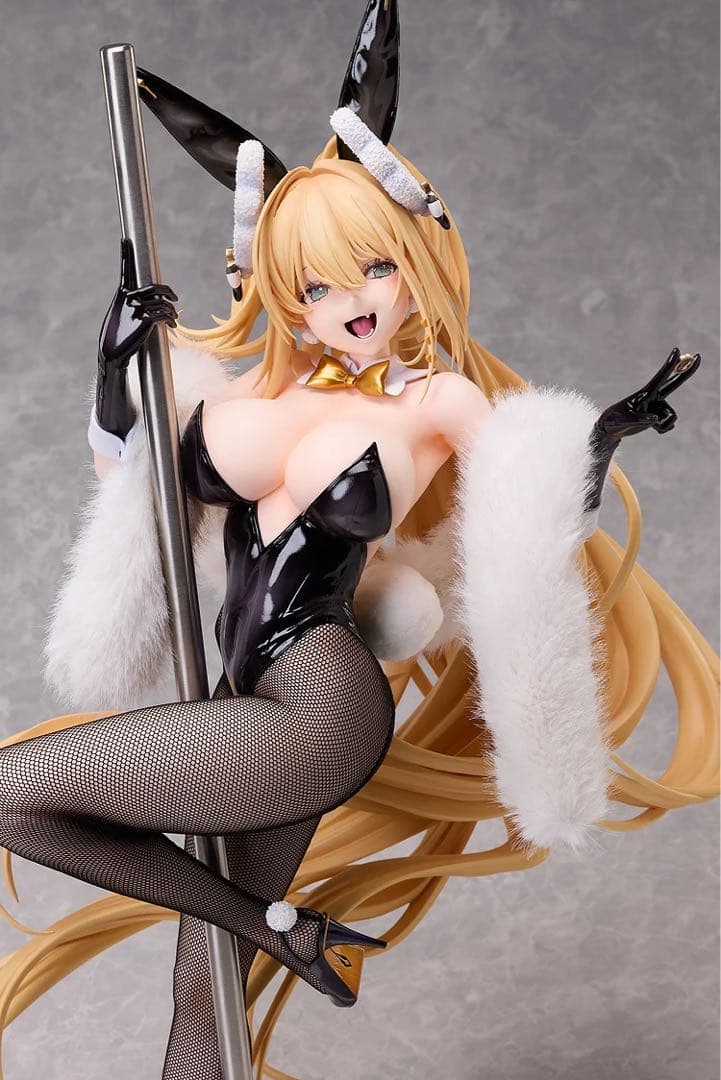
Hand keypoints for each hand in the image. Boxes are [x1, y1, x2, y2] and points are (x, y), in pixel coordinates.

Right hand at [99, 238, 178, 366]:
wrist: (112, 353)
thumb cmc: (116, 336)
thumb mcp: (120, 316)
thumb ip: (130, 305)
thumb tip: (142, 304)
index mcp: (122, 294)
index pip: (126, 270)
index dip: (125, 254)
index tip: (125, 241)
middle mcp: (129, 298)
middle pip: (155, 287)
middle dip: (167, 291)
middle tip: (174, 297)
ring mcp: (138, 308)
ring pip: (163, 303)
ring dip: (171, 310)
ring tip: (173, 318)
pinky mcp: (146, 320)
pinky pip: (165, 315)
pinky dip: (171, 319)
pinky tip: (172, 325)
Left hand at [597, 347, 701, 440]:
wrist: (612, 428)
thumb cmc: (615, 421)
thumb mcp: (624, 421)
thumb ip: (640, 420)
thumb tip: (655, 419)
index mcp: (645, 393)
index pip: (660, 376)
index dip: (670, 364)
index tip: (677, 351)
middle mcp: (655, 397)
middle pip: (674, 383)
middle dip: (687, 372)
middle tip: (698, 356)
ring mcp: (658, 407)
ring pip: (671, 417)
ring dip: (662, 425)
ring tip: (644, 425)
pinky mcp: (660, 416)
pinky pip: (669, 425)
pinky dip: (661, 430)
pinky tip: (650, 428)